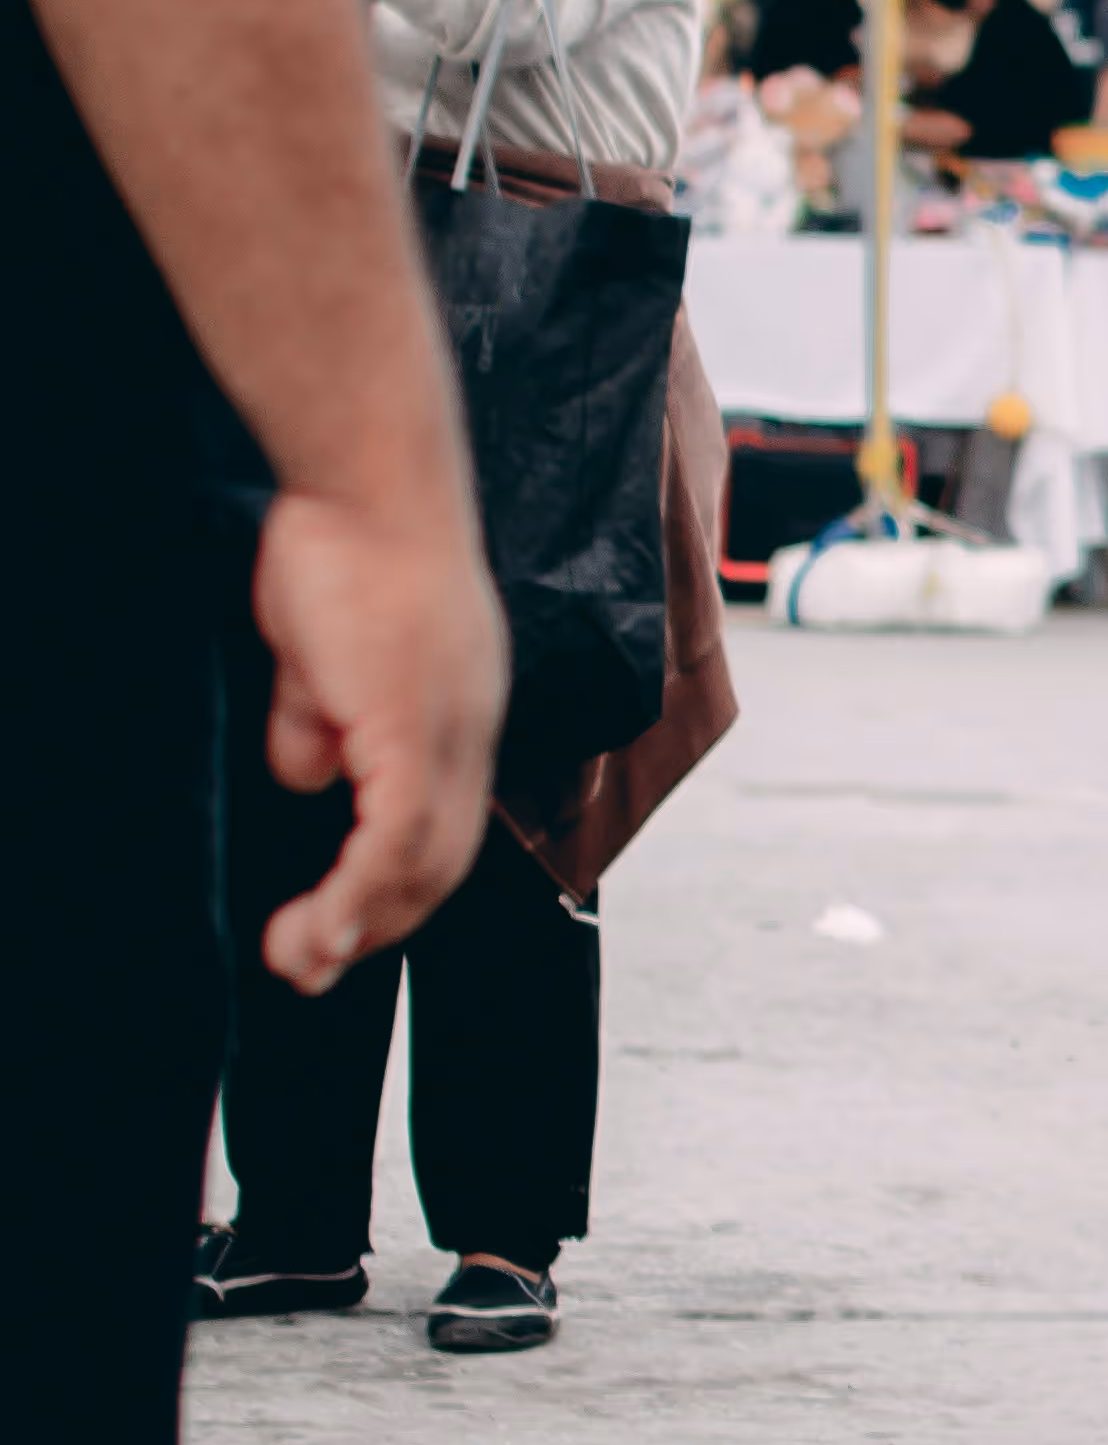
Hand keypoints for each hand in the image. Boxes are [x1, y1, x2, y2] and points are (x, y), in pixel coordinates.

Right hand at [253, 483, 506, 992]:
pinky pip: (396, 832)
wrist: (368, 476)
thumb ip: (319, 721)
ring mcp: (450, 726)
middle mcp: (470, 726)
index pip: (442, 822)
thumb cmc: (341, 542)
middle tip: (311, 968)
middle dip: (378, 925)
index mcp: (456, 707)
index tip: (339, 924)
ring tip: (299, 960)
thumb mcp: (316, 655)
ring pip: (424, 859)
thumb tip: (309, 776)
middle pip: (443, 858)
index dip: (395, 884)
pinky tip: (323, 927)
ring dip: (359, 923)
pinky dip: (361, 892)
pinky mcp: (414, 721)